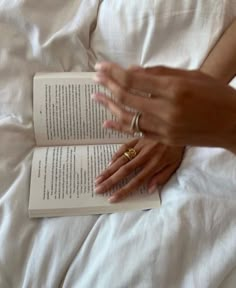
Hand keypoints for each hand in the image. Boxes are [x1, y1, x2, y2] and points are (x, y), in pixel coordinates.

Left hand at [92, 62, 235, 151]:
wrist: (233, 123)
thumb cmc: (216, 94)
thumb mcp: (191, 76)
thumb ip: (160, 73)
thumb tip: (132, 71)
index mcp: (174, 89)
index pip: (134, 80)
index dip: (114, 73)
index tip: (101, 67)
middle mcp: (166, 110)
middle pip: (127, 98)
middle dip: (108, 86)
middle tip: (95, 79)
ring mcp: (165, 128)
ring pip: (128, 118)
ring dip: (110, 106)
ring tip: (96, 98)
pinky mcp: (166, 140)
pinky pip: (138, 133)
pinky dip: (121, 126)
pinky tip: (108, 121)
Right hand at [95, 137, 184, 202]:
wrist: (177, 126)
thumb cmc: (177, 149)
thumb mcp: (175, 165)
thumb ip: (162, 177)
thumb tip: (150, 189)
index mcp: (155, 164)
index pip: (137, 181)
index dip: (124, 190)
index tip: (112, 198)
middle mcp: (145, 156)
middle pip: (124, 171)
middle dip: (110, 181)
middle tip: (97, 189)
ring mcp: (140, 146)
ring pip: (121, 160)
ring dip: (109, 170)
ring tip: (98, 179)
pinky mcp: (137, 138)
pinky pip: (124, 147)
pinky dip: (116, 154)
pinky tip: (109, 163)